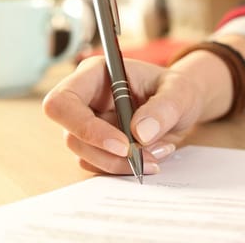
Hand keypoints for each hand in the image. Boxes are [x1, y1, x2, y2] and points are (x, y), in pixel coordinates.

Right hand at [43, 56, 204, 174]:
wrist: (183, 105)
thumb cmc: (178, 89)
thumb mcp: (180, 92)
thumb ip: (163, 108)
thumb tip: (140, 133)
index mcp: (94, 74)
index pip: (62, 102)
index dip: (84, 127)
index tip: (123, 144)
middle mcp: (85, 99)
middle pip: (71, 136)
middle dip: (108, 154)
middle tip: (146, 159)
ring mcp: (88, 124)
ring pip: (84, 155)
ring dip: (119, 164)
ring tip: (157, 156)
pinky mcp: (97, 145)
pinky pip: (99, 165)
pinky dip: (124, 169)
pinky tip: (151, 157)